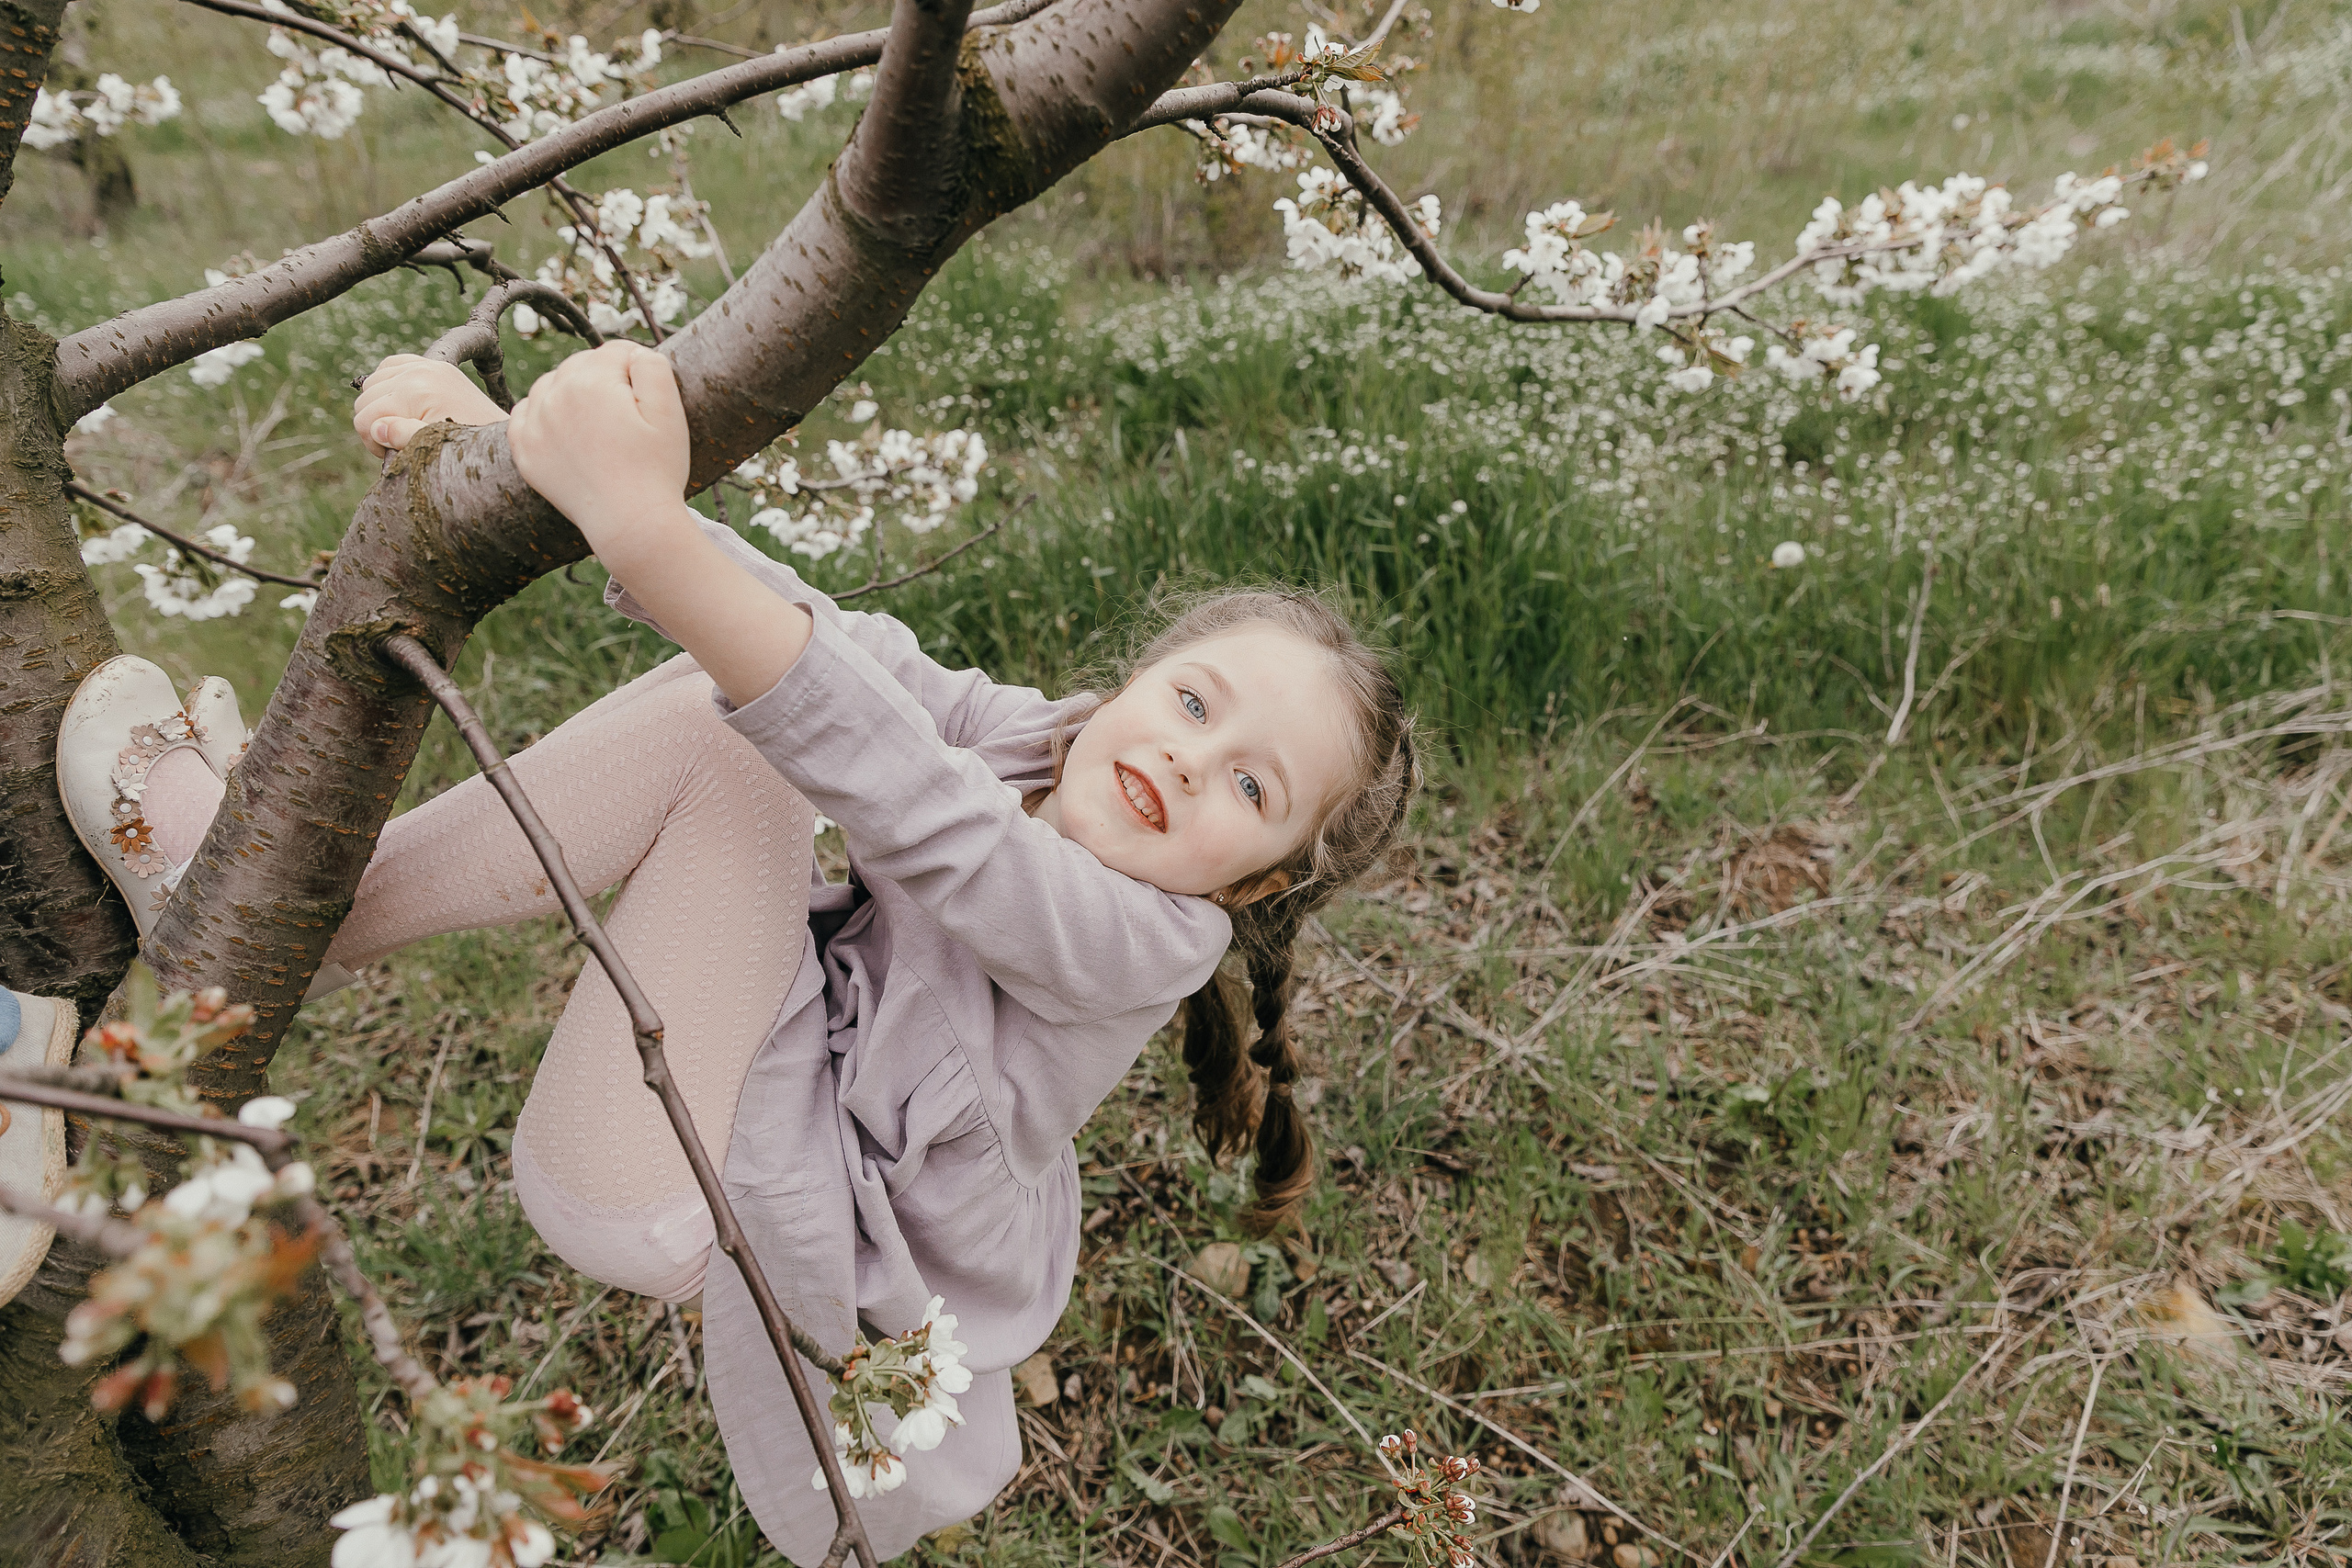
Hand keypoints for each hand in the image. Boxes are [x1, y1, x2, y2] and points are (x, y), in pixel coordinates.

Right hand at [352, 354, 507, 457]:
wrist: (502, 438)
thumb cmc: (469, 449)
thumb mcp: (432, 446)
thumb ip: (402, 436)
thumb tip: (377, 427)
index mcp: (416, 390)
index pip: (365, 417)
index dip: (373, 442)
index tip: (390, 453)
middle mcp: (419, 371)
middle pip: (365, 399)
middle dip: (376, 424)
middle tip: (396, 442)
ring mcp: (427, 364)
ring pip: (373, 381)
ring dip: (380, 405)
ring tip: (400, 424)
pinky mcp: (435, 364)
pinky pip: (391, 364)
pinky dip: (388, 382)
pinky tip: (400, 402)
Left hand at [505, 341, 692, 559]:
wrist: (631, 524)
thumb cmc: (657, 469)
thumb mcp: (670, 411)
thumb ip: (653, 365)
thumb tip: (632, 352)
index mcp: (591, 381)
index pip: (616, 351)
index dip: (639, 368)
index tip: (649, 396)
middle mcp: (554, 395)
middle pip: (581, 364)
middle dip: (605, 378)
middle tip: (628, 414)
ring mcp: (534, 424)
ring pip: (550, 385)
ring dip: (572, 392)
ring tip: (599, 422)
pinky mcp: (525, 452)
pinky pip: (523, 414)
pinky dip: (540, 413)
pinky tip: (563, 428)